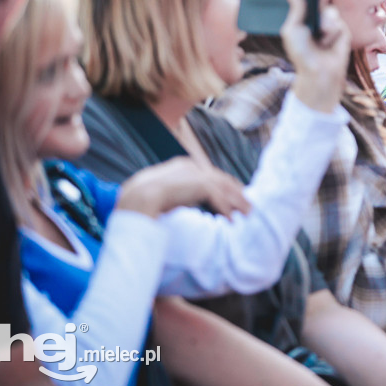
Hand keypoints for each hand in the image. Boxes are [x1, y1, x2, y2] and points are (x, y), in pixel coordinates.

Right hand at [117, 156, 250, 218]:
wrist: (137, 197)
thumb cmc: (143, 198)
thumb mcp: (164, 192)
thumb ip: (179, 193)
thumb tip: (184, 202)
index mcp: (184, 165)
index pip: (211, 175)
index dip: (224, 186)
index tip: (234, 196)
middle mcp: (193, 167)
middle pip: (223, 180)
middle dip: (236, 193)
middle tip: (248, 205)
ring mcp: (197, 174)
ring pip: (225, 188)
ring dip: (238, 203)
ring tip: (247, 214)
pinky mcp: (200, 184)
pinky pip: (219, 198)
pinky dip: (226, 210)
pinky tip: (230, 220)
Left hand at [282, 0, 350, 113]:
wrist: (320, 72)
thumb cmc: (302, 53)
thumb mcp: (292, 30)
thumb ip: (296, 10)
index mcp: (305, 15)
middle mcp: (319, 16)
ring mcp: (332, 22)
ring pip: (330, 10)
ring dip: (324, 24)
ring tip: (320, 39)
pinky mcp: (343, 28)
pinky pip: (336, 22)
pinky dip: (331, 31)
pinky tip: (328, 42)